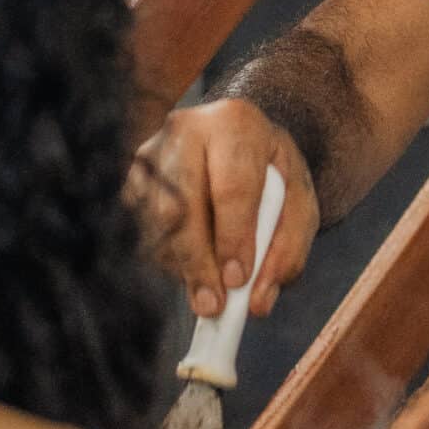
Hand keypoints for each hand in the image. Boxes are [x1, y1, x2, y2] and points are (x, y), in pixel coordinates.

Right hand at [129, 98, 321, 318]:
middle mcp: (185, 131)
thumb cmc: (269, 173)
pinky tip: (192, 264)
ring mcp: (150, 154)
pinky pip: (141, 232)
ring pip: (156, 224)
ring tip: (208, 289)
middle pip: (180, 206)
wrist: (235, 139)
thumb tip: (257, 302)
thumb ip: (288, 248)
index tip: (237, 280)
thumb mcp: (298, 202)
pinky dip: (167, 260)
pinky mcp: (130, 180)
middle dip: (197, 263)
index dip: (234, 238)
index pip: (233, 188)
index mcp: (236, 123)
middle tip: (213, 305)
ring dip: (182, 267)